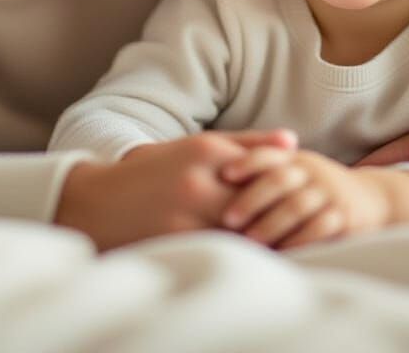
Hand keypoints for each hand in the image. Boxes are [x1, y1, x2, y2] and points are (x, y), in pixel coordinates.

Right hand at [54, 128, 296, 250]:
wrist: (93, 201)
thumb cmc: (152, 171)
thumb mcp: (195, 145)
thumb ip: (247, 142)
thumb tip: (294, 142)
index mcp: (205, 150)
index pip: (265, 166)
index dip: (291, 183)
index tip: (312, 195)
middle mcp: (199, 180)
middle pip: (259, 201)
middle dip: (285, 217)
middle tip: (315, 228)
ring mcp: (187, 214)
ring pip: (244, 232)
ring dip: (270, 242)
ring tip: (296, 249)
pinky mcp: (176, 243)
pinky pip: (222, 252)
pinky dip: (244, 258)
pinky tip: (259, 265)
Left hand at [220, 148, 408, 249]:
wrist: (371, 198)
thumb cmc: (319, 186)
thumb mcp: (299, 169)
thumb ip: (268, 168)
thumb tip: (218, 173)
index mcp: (297, 159)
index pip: (269, 154)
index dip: (247, 162)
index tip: (224, 174)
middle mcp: (313, 172)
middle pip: (279, 181)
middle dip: (252, 199)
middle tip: (228, 218)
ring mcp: (329, 194)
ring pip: (297, 207)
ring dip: (271, 224)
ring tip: (249, 239)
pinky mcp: (343, 218)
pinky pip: (318, 229)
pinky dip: (297, 241)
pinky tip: (280, 252)